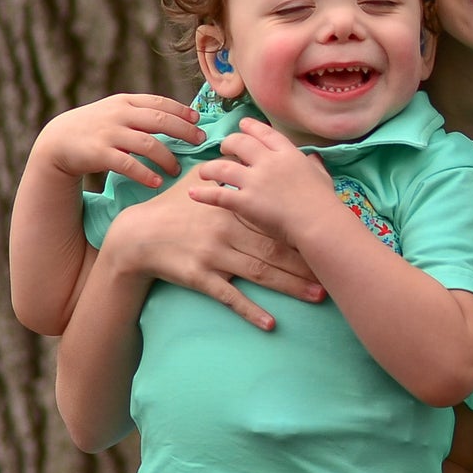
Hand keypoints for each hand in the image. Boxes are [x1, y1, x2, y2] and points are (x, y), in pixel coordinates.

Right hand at [35, 93, 201, 187]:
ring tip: (176, 170)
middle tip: (200, 142)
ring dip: (167, 158)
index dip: (181, 111)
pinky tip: (156, 182)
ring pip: (148, 144)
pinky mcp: (99, 153)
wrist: (58, 140)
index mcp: (125, 102)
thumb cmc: (95, 128)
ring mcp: (109, 133)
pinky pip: (127, 164)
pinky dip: (144, 173)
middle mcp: (119, 114)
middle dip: (184, 131)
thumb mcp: (116, 112)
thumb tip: (179, 120)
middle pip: (160, 121)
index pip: (159, 102)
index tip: (198, 120)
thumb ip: (141, 114)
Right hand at [106, 174, 323, 330]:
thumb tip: (250, 148)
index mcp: (232, 206)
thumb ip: (228, 169)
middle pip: (275, 248)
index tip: (330, 237)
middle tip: (335, 272)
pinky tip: (270, 323)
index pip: (275, 220)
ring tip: (318, 296)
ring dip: (290, 286)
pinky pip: (229, 297)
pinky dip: (250, 310)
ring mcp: (213, 255)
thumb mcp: (199, 181)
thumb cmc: (174, 207)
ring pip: (259, 272)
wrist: (137, 236)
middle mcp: (226, 230)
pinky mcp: (200, 277)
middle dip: (306, 262)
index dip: (303, 230)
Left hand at [188, 119, 340, 242]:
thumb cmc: (324, 203)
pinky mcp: (245, 201)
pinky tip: (193, 193)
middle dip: (228, 144)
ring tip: (204, 171)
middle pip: (240, 143)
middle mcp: (268, 162)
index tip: (242, 125)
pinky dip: (203, 193)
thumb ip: (314, 166)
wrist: (318, 223)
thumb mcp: (322, 177)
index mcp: (288, 154)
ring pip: (223, 167)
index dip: (251, 128)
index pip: (265, 133)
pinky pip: (218, 194)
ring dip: (210, 167)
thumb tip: (313, 159)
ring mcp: (255, 181)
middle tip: (223, 148)